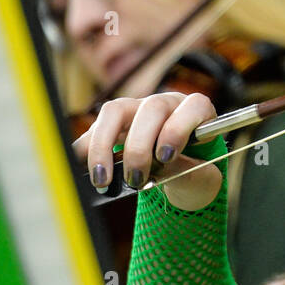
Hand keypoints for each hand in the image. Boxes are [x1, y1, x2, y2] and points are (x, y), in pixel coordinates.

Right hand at [72, 92, 222, 211]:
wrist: (182, 175)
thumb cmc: (197, 173)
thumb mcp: (201, 179)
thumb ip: (186, 173)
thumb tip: (158, 170)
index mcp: (198, 112)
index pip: (194, 106)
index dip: (178, 128)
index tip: (166, 156)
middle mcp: (167, 104)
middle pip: (151, 109)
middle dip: (139, 147)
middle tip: (135, 179)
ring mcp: (138, 109)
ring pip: (115, 111)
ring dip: (104, 145)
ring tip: (103, 179)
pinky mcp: (114, 122)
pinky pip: (94, 128)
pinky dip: (86, 149)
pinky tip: (83, 170)